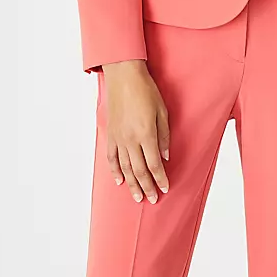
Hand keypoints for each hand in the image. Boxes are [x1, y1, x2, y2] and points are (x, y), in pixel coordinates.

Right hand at [101, 60, 169, 203]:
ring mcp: (119, 138)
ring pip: (125, 167)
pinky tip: (119, 180)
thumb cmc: (146, 91)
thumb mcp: (162, 112)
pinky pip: (112, 157)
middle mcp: (131, 140)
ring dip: (132, 184)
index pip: (155, 164)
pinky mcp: (111, 134)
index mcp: (146, 134)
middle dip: (147, 187)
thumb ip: (164, 136)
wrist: (124, 77)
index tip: (165, 188)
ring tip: (137, 197)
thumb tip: (165, 156)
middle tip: (152, 199)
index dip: (160, 178)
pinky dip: (115, 170)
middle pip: (139, 170)